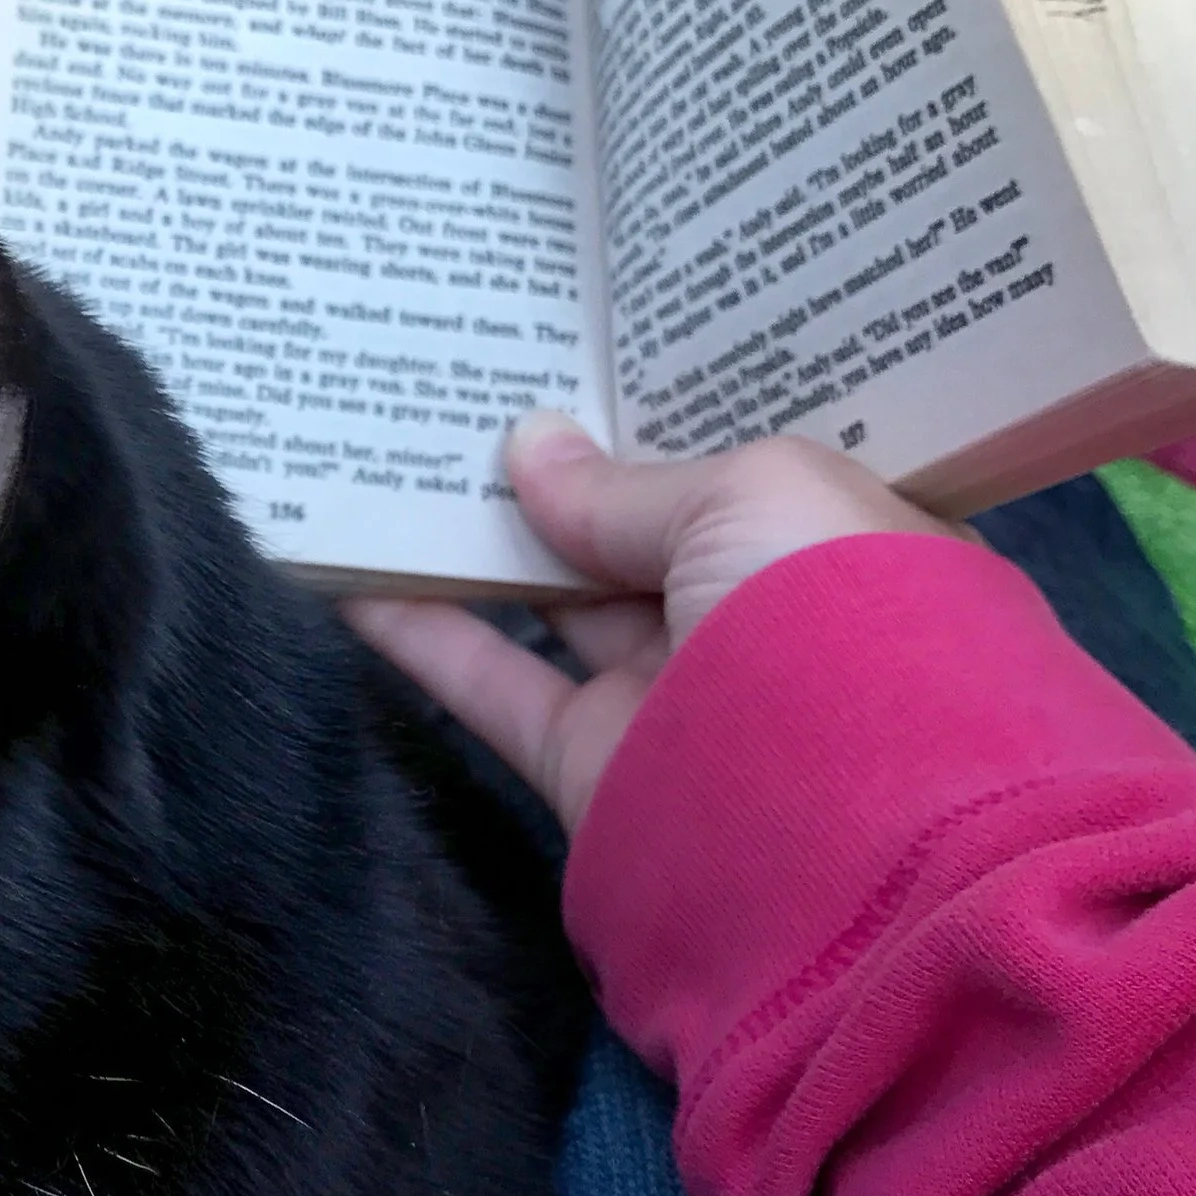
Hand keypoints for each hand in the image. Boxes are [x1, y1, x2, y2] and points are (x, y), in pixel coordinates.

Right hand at [347, 412, 952, 836]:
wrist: (848, 845)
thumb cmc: (831, 620)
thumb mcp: (750, 500)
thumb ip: (626, 484)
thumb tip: (530, 444)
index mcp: (836, 542)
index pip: (741, 471)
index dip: (662, 415)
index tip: (577, 350)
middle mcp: (758, 615)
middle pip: (638, 529)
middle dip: (559, 461)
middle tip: (461, 378)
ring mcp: (674, 695)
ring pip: (557, 599)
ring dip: (475, 535)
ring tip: (386, 445)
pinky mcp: (593, 763)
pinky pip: (495, 682)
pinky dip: (421, 631)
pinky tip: (348, 567)